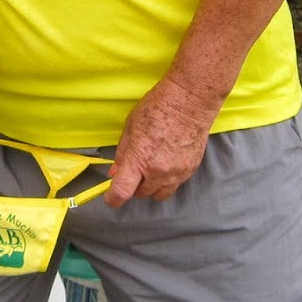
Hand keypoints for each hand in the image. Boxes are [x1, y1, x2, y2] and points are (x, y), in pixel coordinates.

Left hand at [105, 75, 217, 205]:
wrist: (190, 102)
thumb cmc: (157, 108)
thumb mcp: (130, 129)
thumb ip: (122, 155)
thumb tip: (115, 173)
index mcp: (139, 159)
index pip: (122, 192)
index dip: (113, 199)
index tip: (111, 197)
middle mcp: (158, 172)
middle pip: (141, 194)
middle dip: (134, 187)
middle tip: (133, 171)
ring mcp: (177, 173)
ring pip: (159, 194)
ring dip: (151, 187)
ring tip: (151, 169)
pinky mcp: (190, 170)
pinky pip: (174, 184)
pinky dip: (167, 179)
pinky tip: (166, 162)